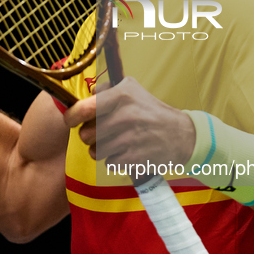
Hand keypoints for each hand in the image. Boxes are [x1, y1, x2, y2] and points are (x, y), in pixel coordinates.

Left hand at [63, 77, 195, 168]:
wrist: (182, 135)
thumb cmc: (151, 111)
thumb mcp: (132, 90)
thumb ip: (106, 90)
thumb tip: (82, 97)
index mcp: (122, 96)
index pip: (84, 108)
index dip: (71, 116)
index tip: (71, 120)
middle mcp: (126, 116)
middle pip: (86, 134)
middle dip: (89, 136)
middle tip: (101, 133)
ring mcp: (130, 139)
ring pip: (95, 151)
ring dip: (100, 150)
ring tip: (113, 143)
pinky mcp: (135, 158)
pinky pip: (109, 163)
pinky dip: (114, 160)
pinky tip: (126, 152)